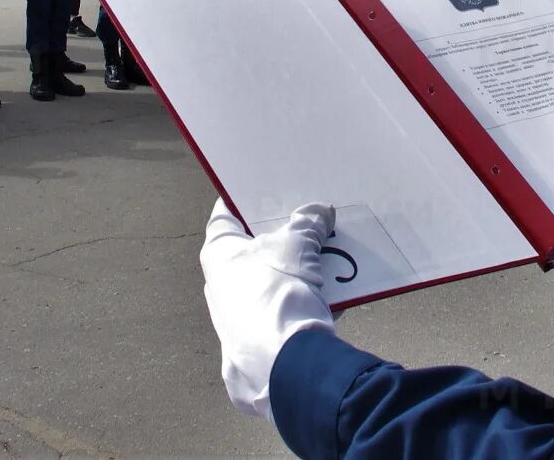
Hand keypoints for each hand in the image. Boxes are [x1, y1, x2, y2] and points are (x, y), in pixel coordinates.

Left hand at [200, 200, 336, 421]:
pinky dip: (309, 299)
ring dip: (302, 269)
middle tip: (311, 221)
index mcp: (218, 254)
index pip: (226, 215)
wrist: (285, 363)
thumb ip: (308, 223)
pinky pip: (288, 309)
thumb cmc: (276, 291)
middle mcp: (223, 284)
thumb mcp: (297, 244)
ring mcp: (241, 315)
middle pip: (256, 249)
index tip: (269, 190)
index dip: (247, 200)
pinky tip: (335, 293)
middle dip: (286, 236)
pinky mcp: (262, 341)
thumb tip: (319, 212)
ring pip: (276, 280)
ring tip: (331, 255)